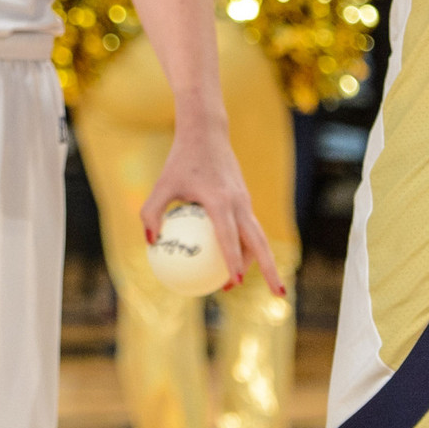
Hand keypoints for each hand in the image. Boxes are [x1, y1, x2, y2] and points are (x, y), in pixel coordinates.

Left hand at [139, 127, 285, 295]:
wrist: (207, 132)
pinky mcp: (244, 198)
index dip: (233, 260)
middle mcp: (239, 203)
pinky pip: (248, 227)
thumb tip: (150, 242)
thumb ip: (151, 211)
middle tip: (278, 295)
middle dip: (271, 269)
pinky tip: (228, 256)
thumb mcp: (162, 184)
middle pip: (260, 242)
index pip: (230, 237)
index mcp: (220, 200)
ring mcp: (245, 201)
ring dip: (258, 261)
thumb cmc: (181, 160)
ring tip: (240, 281)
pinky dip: (245, 245)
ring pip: (257, 237)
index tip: (234, 282)